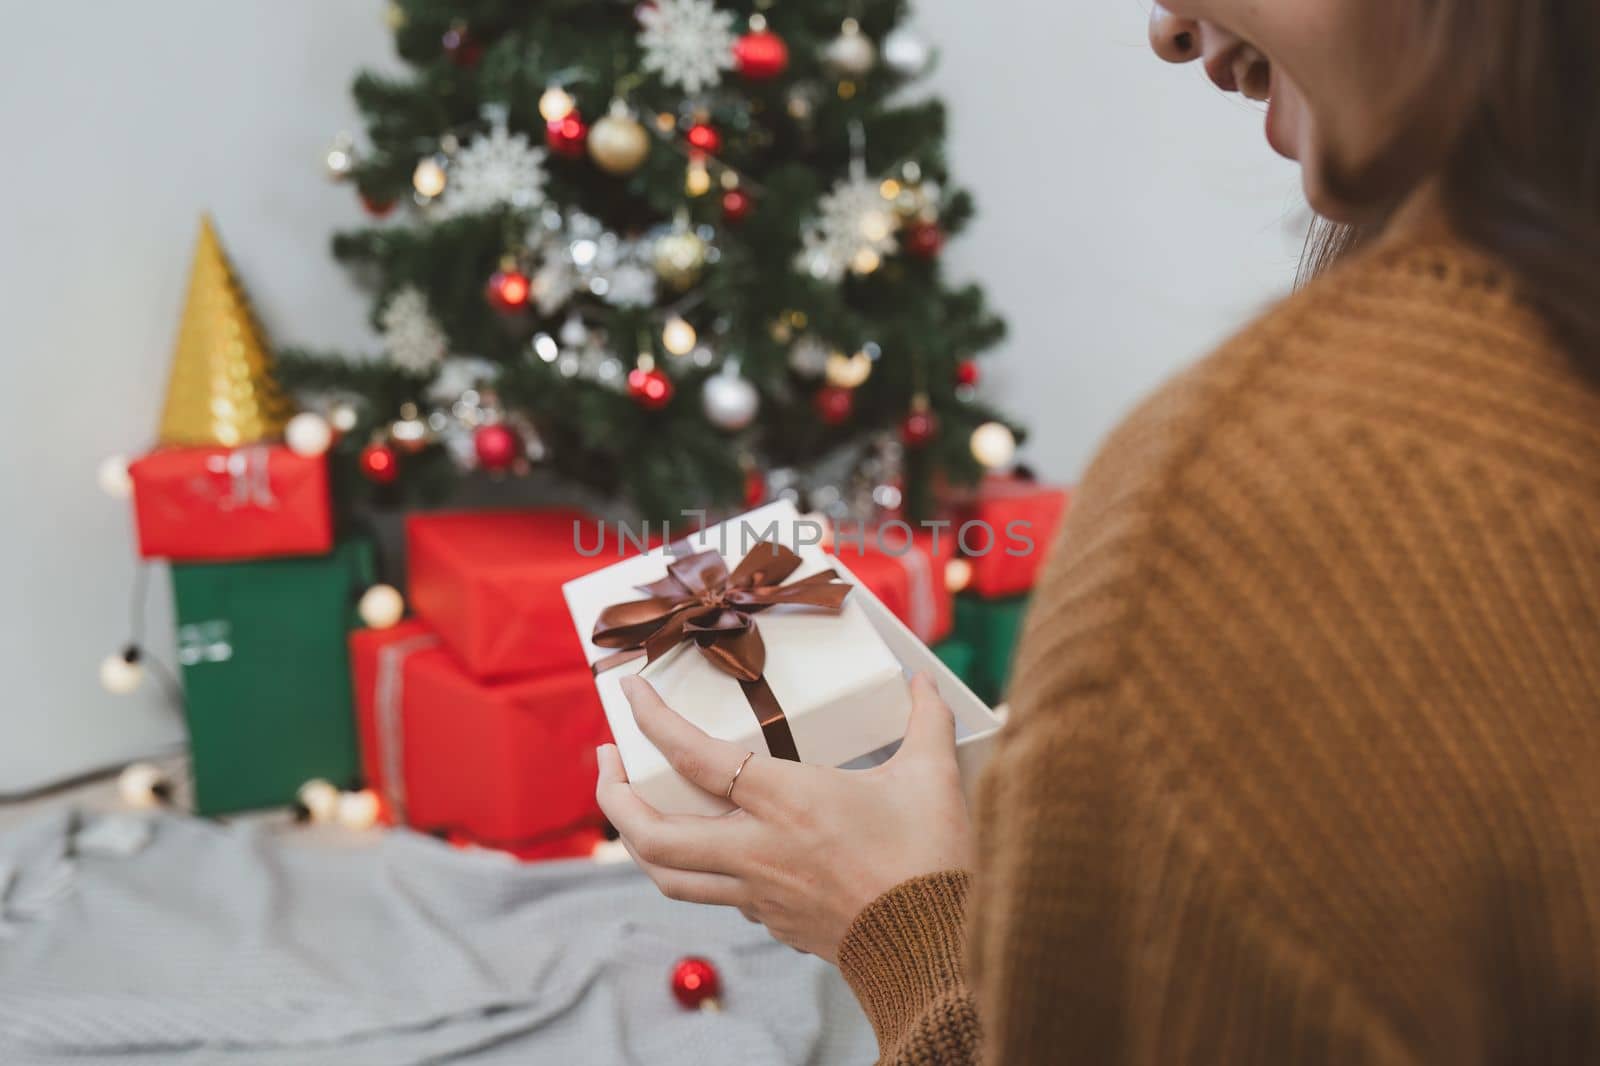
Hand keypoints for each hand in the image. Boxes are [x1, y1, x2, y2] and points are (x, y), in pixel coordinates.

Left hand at [595, 673, 971, 963]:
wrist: (937, 950)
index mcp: (788, 803)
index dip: (654, 720)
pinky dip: (695, 866)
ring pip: (668, 876)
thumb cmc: (932, 860)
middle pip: (652, 833)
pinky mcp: (772, 921)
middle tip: (608, 756)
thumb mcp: (932, 777)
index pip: (696, 758)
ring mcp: (758, 893)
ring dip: (636, 838)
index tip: (628, 691)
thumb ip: (926, 719)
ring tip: (631, 805)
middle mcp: (758, 850)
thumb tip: (922, 680)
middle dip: (613, 794)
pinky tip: (707, 844)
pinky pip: (715, 894)